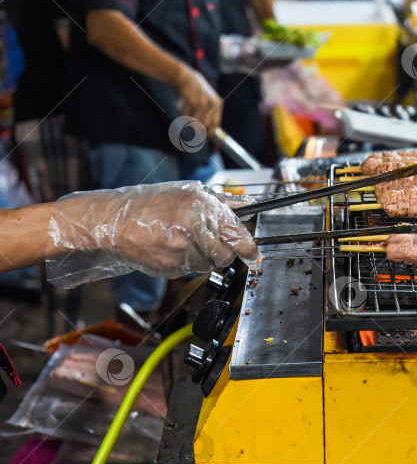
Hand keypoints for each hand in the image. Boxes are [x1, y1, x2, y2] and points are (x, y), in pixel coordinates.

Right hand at [47, 181, 261, 287]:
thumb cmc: (151, 205)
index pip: (236, 233)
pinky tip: (170, 249)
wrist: (114, 222)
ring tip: (182, 241)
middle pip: (226, 254)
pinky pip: (190, 270)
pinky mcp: (171, 266)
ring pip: (209, 264)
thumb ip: (221, 203)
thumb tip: (249, 206)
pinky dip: (185, 262)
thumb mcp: (188, 193)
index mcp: (201, 206)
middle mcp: (193, 227)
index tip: (254, 254)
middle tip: (207, 242)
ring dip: (203, 257)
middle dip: (222, 252)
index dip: (249, 247)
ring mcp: (181, 249)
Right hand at [174, 66, 221, 137]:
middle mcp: (212, 104)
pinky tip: (183, 107)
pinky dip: (183, 115)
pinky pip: (187, 115)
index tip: (206, 139)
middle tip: (192, 131)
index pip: (216, 124)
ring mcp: (203, 102)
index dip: (210, 133)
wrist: (187, 77)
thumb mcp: (208, 101)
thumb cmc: (197, 92)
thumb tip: (209, 135)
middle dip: (198, 131)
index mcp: (218, 104)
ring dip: (188, 122)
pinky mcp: (193, 101)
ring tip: (186, 115)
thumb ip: (210, 115)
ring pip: (195, 122)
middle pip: (205, 125)